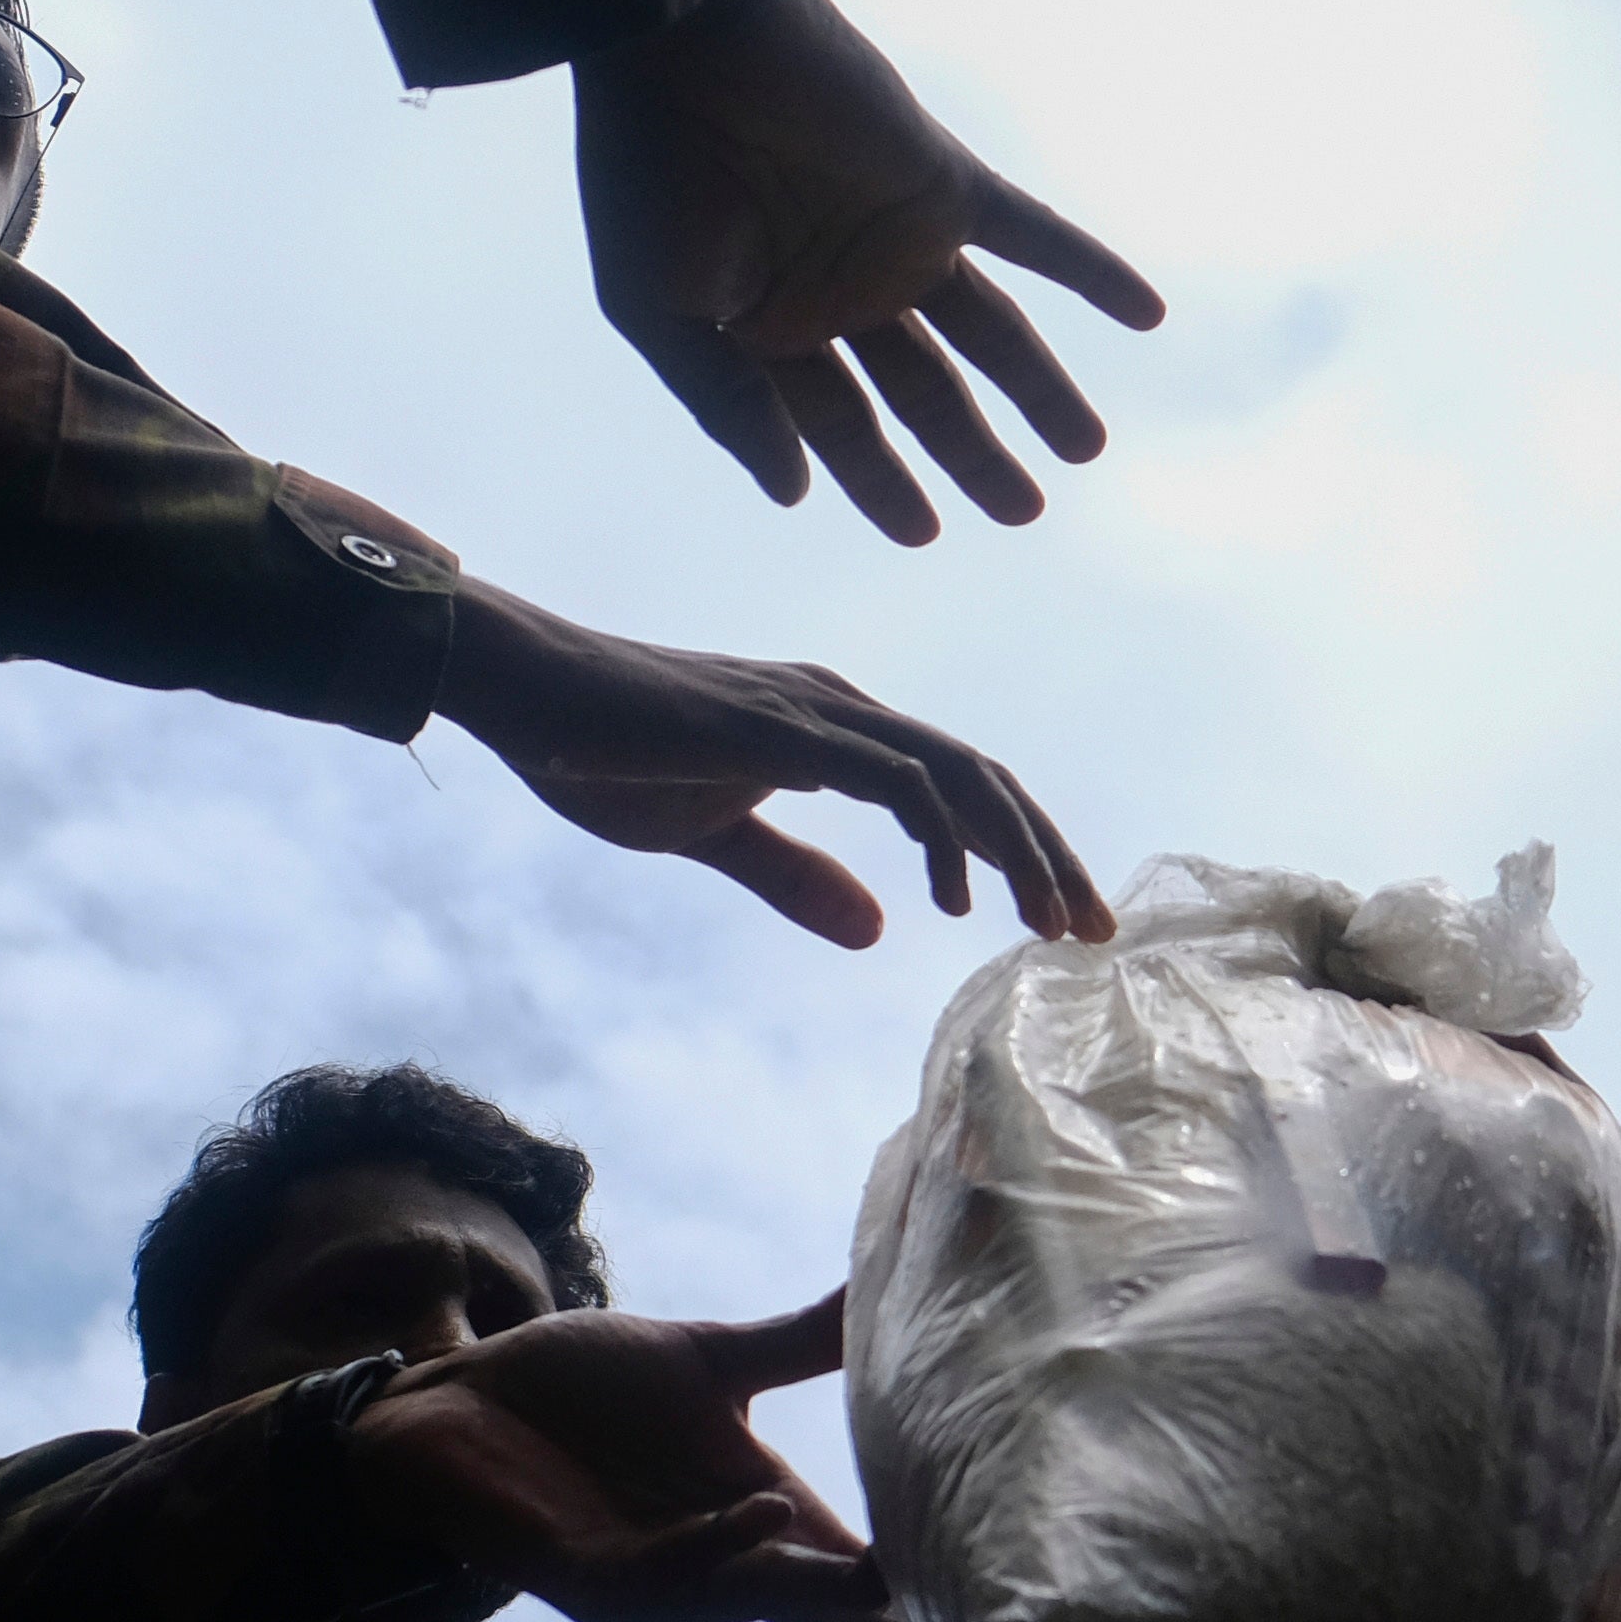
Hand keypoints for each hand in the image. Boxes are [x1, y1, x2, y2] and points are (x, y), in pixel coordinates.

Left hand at [344, 1300, 917, 1621]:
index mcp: (759, 1521)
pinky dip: (719, 1548)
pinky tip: (766, 1515)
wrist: (448, 1399)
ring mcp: (653, 1583)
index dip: (926, 1593)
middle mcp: (718, 1571)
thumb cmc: (573, 1388)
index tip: (1013, 1601)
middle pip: (824, 1611)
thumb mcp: (706, 1360)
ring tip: (883, 1574)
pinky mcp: (586, 1575)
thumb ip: (802, 1344)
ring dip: (814, 1589)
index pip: (862, 1578)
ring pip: (752, 1598)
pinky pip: (666, 1574)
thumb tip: (892, 1280)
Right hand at [433, 570, 1110, 950]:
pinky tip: (954, 894)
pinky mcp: (782, 726)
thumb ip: (795, 877)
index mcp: (838, 733)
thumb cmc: (606, 751)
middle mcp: (845, 709)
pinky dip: (941, 833)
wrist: (525, 690)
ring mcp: (818, 710)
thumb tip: (876, 930)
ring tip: (1047, 921)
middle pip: (986, 779)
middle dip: (1049, 856)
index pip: (962, 788)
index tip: (1061, 923)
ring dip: (1017, 850)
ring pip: (959, 775)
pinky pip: (893, 777)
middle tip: (1095, 932)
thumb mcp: (717, 834)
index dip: (1022, 852)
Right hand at [572, 0, 1165, 541]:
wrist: (686, 41)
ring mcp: (902, 237)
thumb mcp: (663, 312)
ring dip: (1041, 388)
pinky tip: (1149, 315)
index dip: (881, 481)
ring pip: (991, 332)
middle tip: (1024, 513)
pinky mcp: (947, 186)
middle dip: (975, 453)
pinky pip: (1038, 238)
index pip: (843, 422)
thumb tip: (794, 492)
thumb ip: (728, 405)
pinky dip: (1093, 272)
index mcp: (774, 325)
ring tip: (1086, 450)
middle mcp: (846, 288)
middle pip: (930, 390)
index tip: (922, 534)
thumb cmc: (650, 171)